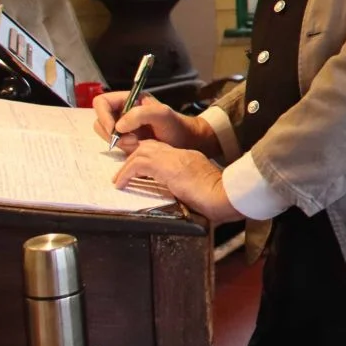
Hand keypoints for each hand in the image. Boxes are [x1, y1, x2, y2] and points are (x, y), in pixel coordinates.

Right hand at [93, 92, 218, 156]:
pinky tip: (139, 147)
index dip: (103, 115)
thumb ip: (140, 114)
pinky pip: (115, 145)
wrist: (185, 142)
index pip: (101, 103)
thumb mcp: (162, 114)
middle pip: (100, 121)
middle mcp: (122, 112)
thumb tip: (119, 126)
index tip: (114, 129)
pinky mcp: (126, 140)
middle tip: (132, 140)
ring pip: (106, 135)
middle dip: (112, 133)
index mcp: (128, 99)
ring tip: (138, 143)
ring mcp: (123, 127)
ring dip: (119, 142)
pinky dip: (124, 148)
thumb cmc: (176, 125)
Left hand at [113, 141, 242, 226]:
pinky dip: (126, 173)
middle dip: (133, 159)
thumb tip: (179, 193)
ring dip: (127, 166)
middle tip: (122, 174)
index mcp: (190, 159)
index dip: (147, 158)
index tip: (136, 171)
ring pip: (141, 152)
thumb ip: (188, 185)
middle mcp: (181, 154)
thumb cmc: (220, 198)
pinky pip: (137, 165)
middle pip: (149, 147)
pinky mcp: (166, 167)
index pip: (163, 151)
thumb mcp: (202, 188)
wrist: (226, 195)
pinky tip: (121, 184)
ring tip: (119, 180)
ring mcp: (174, 158)